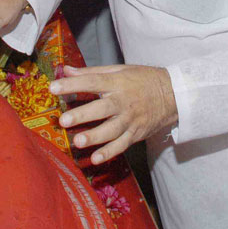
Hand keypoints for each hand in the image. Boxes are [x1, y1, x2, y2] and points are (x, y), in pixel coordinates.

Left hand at [50, 64, 177, 165]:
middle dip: (83, 115)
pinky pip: (122, 145)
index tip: (53, 88)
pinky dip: (109, 153)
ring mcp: (130, 120)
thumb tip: (67, 70)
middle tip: (64, 121)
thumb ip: (91, 72)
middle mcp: (123, 102)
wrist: (174, 95)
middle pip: (102, 109)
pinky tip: (95, 159)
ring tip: (78, 142)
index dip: (73, 85)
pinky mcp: (136, 134)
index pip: (93, 82)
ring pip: (111, 130)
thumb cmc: (142, 80)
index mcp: (117, 83)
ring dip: (94, 137)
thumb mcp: (119, 69)